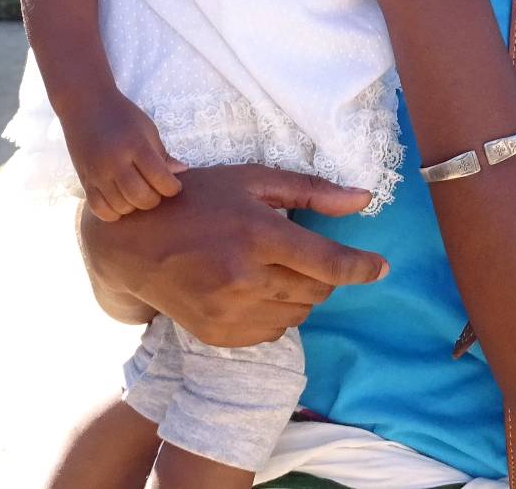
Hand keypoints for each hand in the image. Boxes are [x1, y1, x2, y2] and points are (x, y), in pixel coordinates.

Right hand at [64, 90, 186, 221]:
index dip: (172, 188)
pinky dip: (114, 212)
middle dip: (155, 199)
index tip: (174, 185)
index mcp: (135, 145)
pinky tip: (121, 201)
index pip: (160, 178)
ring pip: (122, 206)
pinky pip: (99, 209)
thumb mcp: (147, 128)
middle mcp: (115, 162)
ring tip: (139, 193)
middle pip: (141, 197)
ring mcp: (97, 174)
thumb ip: (162, 154)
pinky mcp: (84, 181)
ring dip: (135, 206)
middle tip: (156, 190)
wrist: (85, 104)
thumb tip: (182, 172)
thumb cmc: (122, 115)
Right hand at [79, 163, 387, 346]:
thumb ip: (312, 192)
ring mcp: (229, 312)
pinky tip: (252, 288)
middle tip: (300, 253)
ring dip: (300, 295)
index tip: (382, 267)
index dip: (363, 267)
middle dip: (323, 274)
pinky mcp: (217, 336)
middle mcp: (245, 278)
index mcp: (258, 234)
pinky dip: (274, 313)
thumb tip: (364, 200)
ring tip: (271, 269)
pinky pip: (270, 333)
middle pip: (318, 292)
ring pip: (297, 315)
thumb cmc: (198, 199)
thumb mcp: (252, 180)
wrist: (133, 242)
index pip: (329, 263)